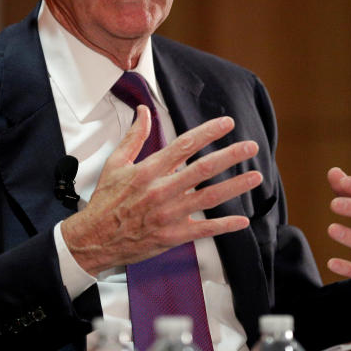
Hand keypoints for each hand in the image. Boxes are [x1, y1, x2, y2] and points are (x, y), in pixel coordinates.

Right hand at [60, 106, 261, 275]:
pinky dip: (224, 225)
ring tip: (256, 176)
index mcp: (148, 171)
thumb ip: (134, 136)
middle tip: (251, 146)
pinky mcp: (172, 236)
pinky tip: (242, 220)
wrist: (94, 239)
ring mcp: (169, 214)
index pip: (184, 145)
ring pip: (209, 197)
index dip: (208, 133)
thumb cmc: (105, 201)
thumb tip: (143, 111)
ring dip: (235, 186)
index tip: (227, 124)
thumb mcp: (115, 164)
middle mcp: (161, 190)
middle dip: (230, 156)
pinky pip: (204, 229)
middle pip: (203, 169)